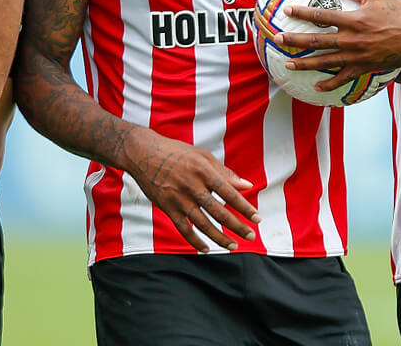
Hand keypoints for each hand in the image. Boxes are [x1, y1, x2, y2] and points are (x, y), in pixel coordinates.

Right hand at [122, 128, 260, 251]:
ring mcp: (178, 198)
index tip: (257, 219)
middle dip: (237, 227)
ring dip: (219, 238)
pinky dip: (195, 240)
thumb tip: (247, 185)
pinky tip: (206, 248)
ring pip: (203, 224)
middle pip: (219, 212)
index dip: (244, 207)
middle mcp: (192, 186)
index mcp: (203, 170)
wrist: (143, 153)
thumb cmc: (177, 152)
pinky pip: (183, 229)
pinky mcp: (167, 207)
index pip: (229, 192)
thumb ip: (225, 173)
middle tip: (250, 236)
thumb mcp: (202, 156)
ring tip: (232, 246)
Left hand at [273, 0, 400, 89]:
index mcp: (354, 20)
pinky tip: (317, 87)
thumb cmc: (399, 10)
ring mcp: (358, 56)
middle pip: (317, 41)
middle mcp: (353, 40)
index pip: (322, 15)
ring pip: (326, 62)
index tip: (287, 10)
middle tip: (277, 39)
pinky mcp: (365, 68)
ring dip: (306, 64)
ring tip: (289, 64)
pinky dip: (330, 84)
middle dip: (295, 40)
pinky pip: (344, 78)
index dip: (303, 12)